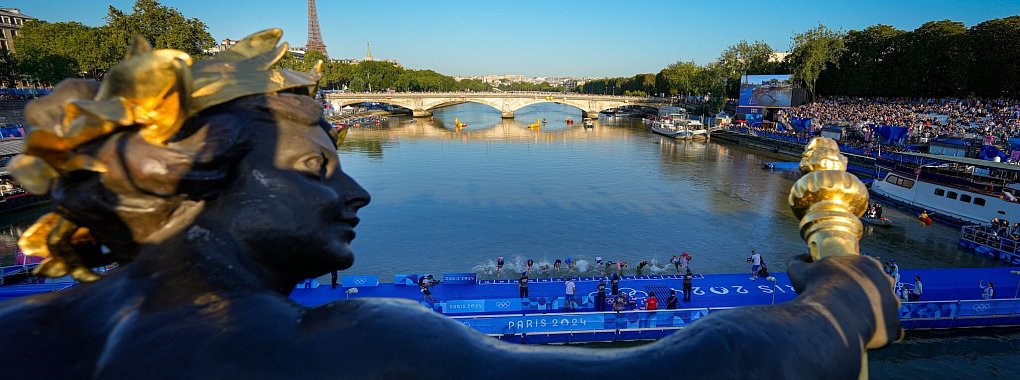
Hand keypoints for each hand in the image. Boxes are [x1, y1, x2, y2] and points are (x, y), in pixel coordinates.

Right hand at [787, 254, 903, 348]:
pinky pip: (893, 331)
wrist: (834, 313)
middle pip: (879, 287)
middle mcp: (886, 282)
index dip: (852, 278)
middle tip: (847, 305)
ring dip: (875, 314)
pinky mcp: (893, 326)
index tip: (840, 287)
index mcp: (868, 264)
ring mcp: (893, 304)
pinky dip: (882, 333)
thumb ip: (799, 261)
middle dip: (866, 295)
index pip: (865, 268)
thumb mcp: (800, 270)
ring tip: (855, 322)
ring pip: (887, 309)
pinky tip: (867, 335)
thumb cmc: (818, 288)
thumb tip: (801, 258)